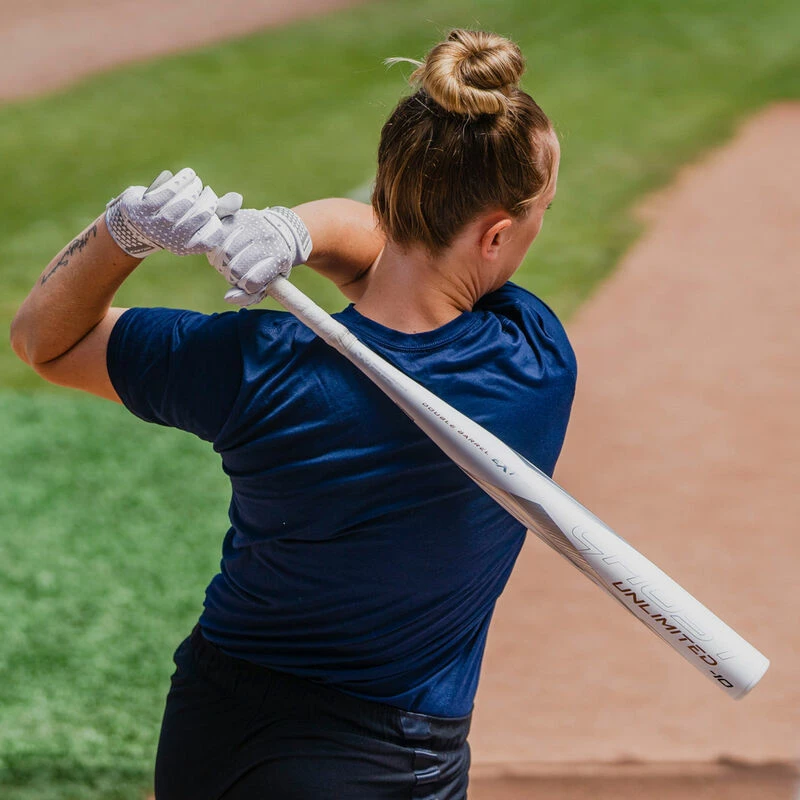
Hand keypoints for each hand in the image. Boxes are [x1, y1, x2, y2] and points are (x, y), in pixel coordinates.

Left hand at [105, 168, 241, 257]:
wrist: (134, 224)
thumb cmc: (173, 220)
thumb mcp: (197, 219)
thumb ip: (219, 211)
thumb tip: (238, 199)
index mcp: (188, 247)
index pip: (213, 234)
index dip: (216, 217)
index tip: (211, 209)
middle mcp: (173, 240)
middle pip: (200, 215)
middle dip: (207, 198)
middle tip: (205, 192)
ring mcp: (156, 224)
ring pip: (184, 202)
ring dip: (194, 187)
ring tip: (195, 182)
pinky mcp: (144, 208)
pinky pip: (168, 191)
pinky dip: (182, 180)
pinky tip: (188, 175)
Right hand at [207, 206, 312, 306]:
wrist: (281, 230)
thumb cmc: (273, 263)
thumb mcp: (269, 283)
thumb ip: (249, 296)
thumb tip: (227, 299)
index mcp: (279, 257)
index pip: (252, 282)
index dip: (248, 287)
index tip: (252, 283)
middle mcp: (265, 238)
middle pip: (234, 269)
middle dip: (234, 276)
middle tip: (241, 271)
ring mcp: (250, 225)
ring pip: (223, 253)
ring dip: (222, 262)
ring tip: (232, 261)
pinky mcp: (235, 217)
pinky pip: (216, 237)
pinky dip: (215, 248)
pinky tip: (222, 249)